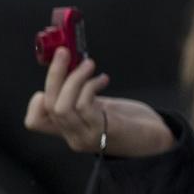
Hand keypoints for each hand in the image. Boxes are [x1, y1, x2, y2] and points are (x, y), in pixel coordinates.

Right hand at [25, 48, 174, 156]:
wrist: (158, 141)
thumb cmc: (131, 122)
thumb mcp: (100, 108)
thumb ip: (82, 96)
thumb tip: (71, 68)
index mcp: (69, 131)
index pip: (36, 121)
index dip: (36, 100)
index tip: (55, 79)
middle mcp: (74, 137)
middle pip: (49, 106)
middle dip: (55, 74)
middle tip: (64, 53)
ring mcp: (88, 136)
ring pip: (63, 106)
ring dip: (75, 78)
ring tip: (89, 65)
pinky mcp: (106, 131)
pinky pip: (84, 105)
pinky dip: (90, 86)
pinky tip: (103, 79)